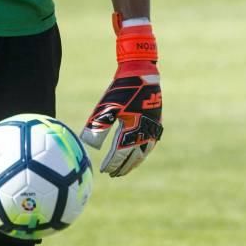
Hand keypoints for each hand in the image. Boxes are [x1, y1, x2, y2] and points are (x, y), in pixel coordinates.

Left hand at [81, 15, 161, 176]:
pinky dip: (142, 152)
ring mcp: (154, 127)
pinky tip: (137, 153)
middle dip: (124, 167)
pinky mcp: (156, 122)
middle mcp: (146, 131)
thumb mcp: (106, 106)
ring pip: (144, 152)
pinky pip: (150, 144)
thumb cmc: (122, 88)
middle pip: (134, 156)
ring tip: (125, 169)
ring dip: (134, 161)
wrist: (142, 71)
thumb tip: (89, 145)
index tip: (104, 171)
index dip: (112, 164)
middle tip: (114, 175)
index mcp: (133, 129)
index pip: (121, 153)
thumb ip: (99, 126)